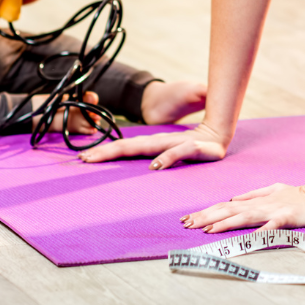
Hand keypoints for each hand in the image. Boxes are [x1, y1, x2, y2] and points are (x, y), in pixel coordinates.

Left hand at [78, 122, 227, 166]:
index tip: (82, 158)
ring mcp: (177, 143)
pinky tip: (155, 166)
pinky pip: (179, 152)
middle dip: (107, 152)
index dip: (105, 151)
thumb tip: (138, 170)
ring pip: (148, 146)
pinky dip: (167, 158)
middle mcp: (161, 142)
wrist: (221, 134)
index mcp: (154, 144)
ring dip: (127, 151)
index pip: (126, 147)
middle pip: (130, 146)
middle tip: (84, 159)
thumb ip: (156, 159)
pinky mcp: (194, 147)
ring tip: (107, 158)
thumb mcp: (172, 152)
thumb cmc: (193, 146)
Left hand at [182, 180, 304, 232]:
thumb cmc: (299, 195)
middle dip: (206, 217)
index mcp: (256, 200)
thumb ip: (253, 195)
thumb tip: (232, 199)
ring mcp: (273, 211)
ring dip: (225, 223)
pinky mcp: (287, 218)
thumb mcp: (273, 191)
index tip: (189, 218)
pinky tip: (249, 238)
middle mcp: (261, 205)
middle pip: (229, 210)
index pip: (226, 206)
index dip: (207, 212)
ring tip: (207, 229)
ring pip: (244, 217)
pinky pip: (271, 226)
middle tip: (186, 224)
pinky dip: (259, 231)